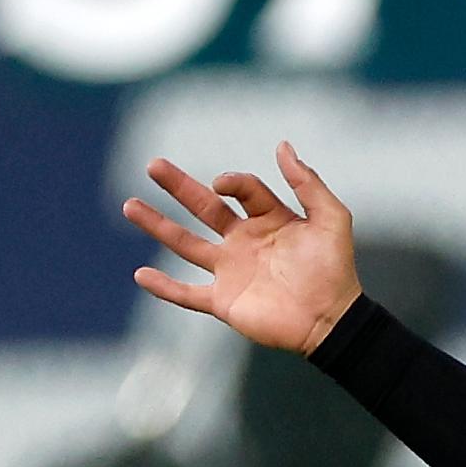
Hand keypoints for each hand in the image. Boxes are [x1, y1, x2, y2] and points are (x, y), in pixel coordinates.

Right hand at [122, 143, 360, 355]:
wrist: (332, 321)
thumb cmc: (335, 271)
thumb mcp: (331, 219)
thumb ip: (308, 183)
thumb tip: (282, 145)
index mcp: (269, 220)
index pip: (242, 190)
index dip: (233, 181)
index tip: (225, 185)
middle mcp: (245, 242)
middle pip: (204, 208)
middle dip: (179, 186)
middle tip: (153, 165)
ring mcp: (231, 272)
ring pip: (186, 245)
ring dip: (158, 226)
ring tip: (130, 205)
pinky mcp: (224, 302)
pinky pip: (187, 295)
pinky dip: (164, 288)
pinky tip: (140, 275)